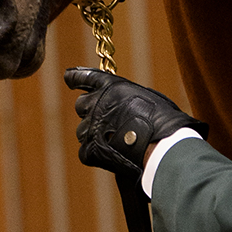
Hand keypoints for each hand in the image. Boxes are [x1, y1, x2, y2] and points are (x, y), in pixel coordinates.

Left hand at [64, 67, 205, 180]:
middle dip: (90, 112)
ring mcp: (91, 127)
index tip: (68, 77)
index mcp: (110, 86)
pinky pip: (85, 151)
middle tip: (107, 122)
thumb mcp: (146, 96)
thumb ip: (126, 97)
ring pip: (82, 130)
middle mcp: (96, 103)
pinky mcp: (90, 149)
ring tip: (115, 141)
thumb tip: (122, 104)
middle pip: (81, 105)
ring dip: (94, 134)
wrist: (161, 145)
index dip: (75, 77)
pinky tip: (111, 155)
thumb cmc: (162, 120)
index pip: (84, 77)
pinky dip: (96, 154)